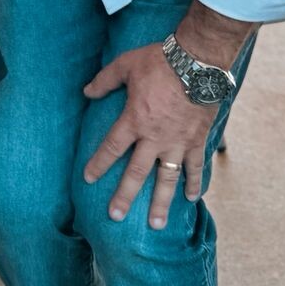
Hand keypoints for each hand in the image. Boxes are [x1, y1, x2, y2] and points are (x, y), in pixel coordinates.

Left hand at [81, 43, 213, 229]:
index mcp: (135, 119)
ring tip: (156, 224)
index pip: (111, 147)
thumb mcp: (126, 65)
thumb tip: (86, 91)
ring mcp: (178, 142)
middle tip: (115, 216)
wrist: (198, 62)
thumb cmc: (159, 61)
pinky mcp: (198, 140)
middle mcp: (154, 137)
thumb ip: (105, 80)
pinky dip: (195, 183)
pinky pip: (196, 166)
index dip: (98, 164)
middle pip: (136, 172)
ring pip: (167, 178)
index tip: (88, 179)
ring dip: (162, 202)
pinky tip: (192, 198)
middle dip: (125, 195)